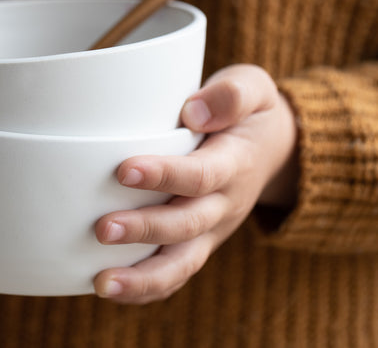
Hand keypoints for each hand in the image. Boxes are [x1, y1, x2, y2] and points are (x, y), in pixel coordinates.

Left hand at [93, 64, 297, 303]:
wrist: (276, 151)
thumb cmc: (250, 113)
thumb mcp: (255, 87)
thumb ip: (232, 94)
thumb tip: (194, 112)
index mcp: (236, 163)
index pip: (201, 175)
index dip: (165, 175)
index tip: (124, 171)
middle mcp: (225, 204)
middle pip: (187, 224)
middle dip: (145, 230)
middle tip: (102, 228)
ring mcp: (213, 229)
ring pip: (182, 264)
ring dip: (143, 278)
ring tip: (102, 284)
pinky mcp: (198, 243)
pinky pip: (176, 273)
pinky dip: (146, 289)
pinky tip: (107, 289)